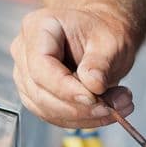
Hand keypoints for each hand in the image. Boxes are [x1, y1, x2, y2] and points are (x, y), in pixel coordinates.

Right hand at [11, 5, 135, 127]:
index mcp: (39, 27)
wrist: (104, 35)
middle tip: (114, 107)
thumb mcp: (111, 41)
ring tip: (120, 106)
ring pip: (47, 109)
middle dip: (79, 107)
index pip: (41, 66)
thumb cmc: (105, 30)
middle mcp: (25, 51)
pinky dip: (83, 120)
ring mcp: (27, 75)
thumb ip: (100, 63)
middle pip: (41, 91)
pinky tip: (108, 112)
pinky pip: (55, 115)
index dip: (65, 88)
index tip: (94, 98)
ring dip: (84, 116)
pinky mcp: (37, 95)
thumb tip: (93, 87)